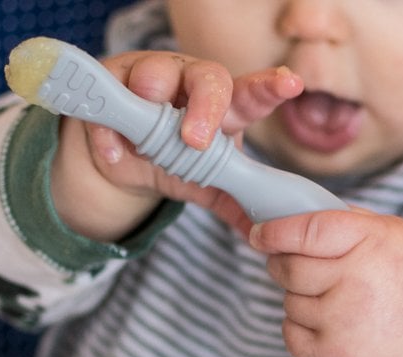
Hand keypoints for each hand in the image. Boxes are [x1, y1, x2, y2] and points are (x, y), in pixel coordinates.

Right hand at [51, 52, 304, 240]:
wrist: (124, 154)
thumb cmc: (177, 157)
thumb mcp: (207, 184)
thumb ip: (235, 205)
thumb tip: (269, 235)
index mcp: (225, 107)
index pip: (251, 94)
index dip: (271, 88)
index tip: (292, 86)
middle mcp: (192, 84)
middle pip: (208, 79)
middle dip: (205, 107)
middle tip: (196, 141)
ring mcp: (151, 77)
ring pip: (154, 74)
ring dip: (151, 97)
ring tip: (142, 130)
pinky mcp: (113, 83)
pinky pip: (110, 104)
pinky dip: (110, 135)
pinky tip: (114, 154)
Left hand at [249, 209, 402, 356]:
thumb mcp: (387, 230)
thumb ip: (339, 220)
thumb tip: (282, 215)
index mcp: (371, 241)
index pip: (306, 232)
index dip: (275, 233)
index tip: (260, 234)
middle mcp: (359, 282)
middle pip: (289, 268)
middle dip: (285, 264)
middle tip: (304, 267)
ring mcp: (346, 322)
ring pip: (289, 301)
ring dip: (301, 298)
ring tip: (336, 299)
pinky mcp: (336, 356)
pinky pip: (290, 334)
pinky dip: (300, 328)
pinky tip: (329, 322)